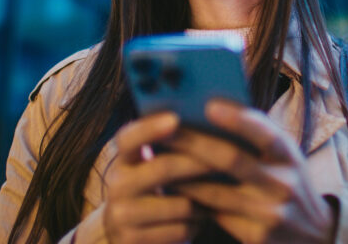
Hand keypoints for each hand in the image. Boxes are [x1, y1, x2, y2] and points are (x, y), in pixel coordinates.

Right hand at [104, 112, 209, 243]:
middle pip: (163, 168)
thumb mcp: (150, 162)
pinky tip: (203, 214)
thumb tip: (209, 116)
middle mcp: (117, 184)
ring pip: (179, 203)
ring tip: (222, 189)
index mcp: (123, 157)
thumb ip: (168, 144)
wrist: (126, 230)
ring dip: (205, 197)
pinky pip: (180, 229)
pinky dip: (197, 222)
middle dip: (199, 161)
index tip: (176, 118)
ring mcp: (122, 215)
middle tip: (230, 153)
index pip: (129, 137)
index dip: (150, 127)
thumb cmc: (153, 184)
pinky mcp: (132, 241)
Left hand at [167, 100, 337, 243]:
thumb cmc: (288, 180)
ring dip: (183, 174)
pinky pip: (215, 214)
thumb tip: (212, 109)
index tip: (209, 105)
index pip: (266, 133)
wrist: (314, 234)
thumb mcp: (284, 157)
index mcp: (289, 155)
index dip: (239, 119)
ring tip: (157, 157)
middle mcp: (283, 183)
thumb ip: (257, 137)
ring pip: (215, 191)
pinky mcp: (256, 236)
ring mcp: (270, 213)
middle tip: (166, 131)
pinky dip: (191, 198)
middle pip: (232, 160)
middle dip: (194, 143)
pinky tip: (172, 187)